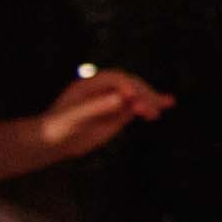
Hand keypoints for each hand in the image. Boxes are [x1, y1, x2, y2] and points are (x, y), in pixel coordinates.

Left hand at [37, 70, 171, 160]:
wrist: (52, 142)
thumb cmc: (57, 127)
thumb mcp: (73, 118)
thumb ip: (96, 107)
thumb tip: (121, 98)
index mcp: (91, 84)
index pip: (116, 79)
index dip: (126, 85)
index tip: (131, 98)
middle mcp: (105, 89)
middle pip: (131, 85)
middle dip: (141, 95)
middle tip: (148, 109)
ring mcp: (113, 101)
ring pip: (138, 95)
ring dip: (150, 100)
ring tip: (161, 109)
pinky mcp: (119, 113)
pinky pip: (138, 106)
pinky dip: (152, 105)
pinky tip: (169, 102)